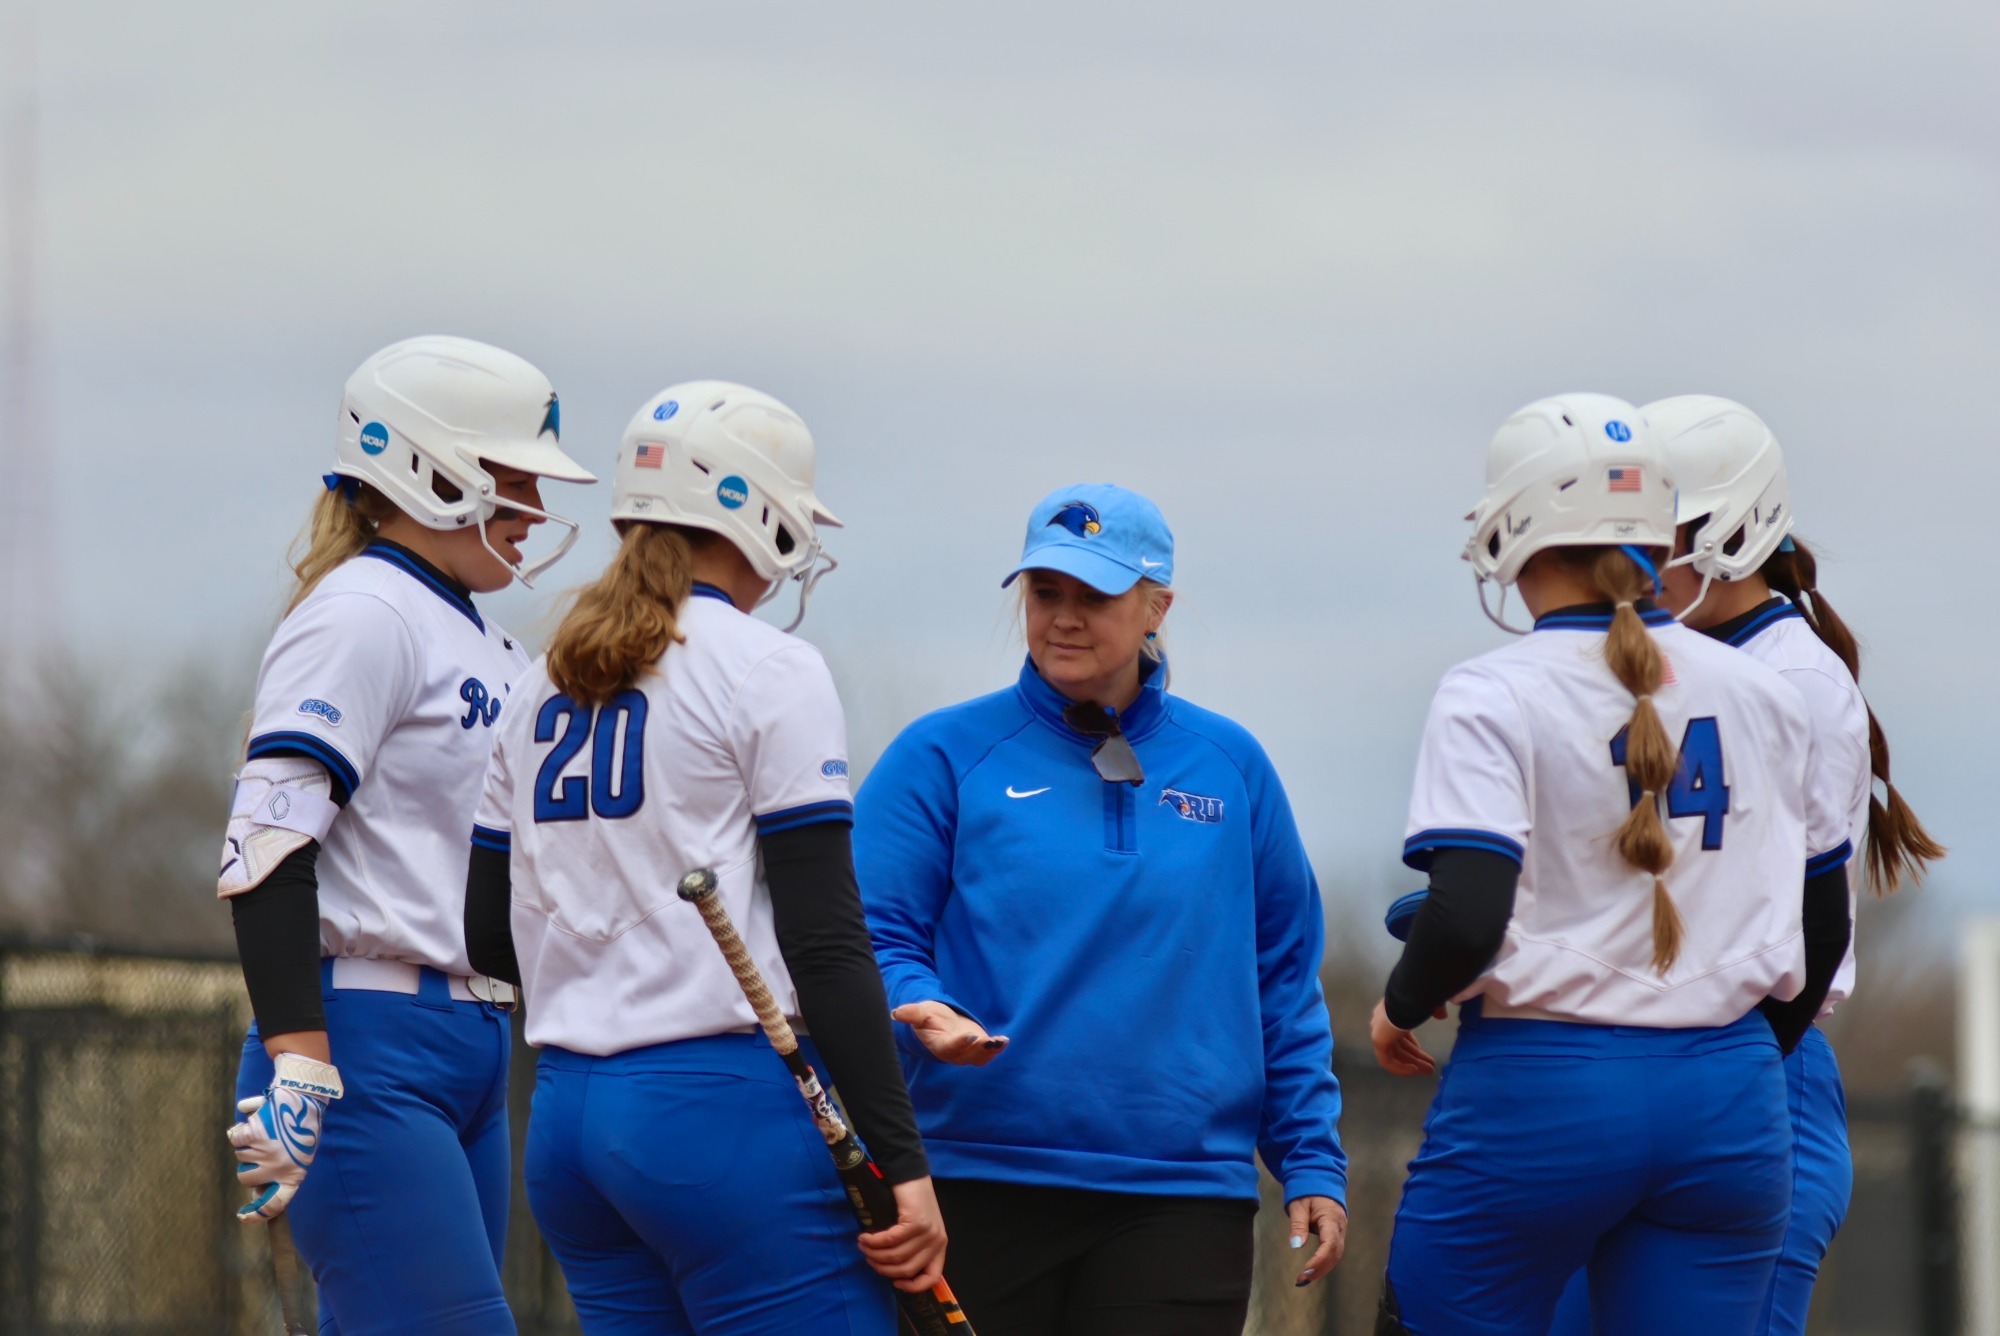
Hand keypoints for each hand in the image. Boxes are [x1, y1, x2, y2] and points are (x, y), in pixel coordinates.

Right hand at [227, 1053, 342, 1221]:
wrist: (306, 1095)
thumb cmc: (302, 1127)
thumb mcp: (299, 1155)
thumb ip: (279, 1175)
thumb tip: (255, 1194)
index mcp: (295, 1175)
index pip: (275, 1204)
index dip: (258, 1214)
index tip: (243, 1216)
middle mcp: (278, 1168)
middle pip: (246, 1179)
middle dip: (249, 1165)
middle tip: (262, 1148)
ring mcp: (264, 1153)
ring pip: (240, 1157)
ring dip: (247, 1145)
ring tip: (268, 1130)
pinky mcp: (253, 1136)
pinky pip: (235, 1138)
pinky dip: (239, 1130)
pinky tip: (253, 1120)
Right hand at [857, 1176, 948, 1292]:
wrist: (910, 1174)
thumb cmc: (911, 1202)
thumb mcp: (918, 1230)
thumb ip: (912, 1249)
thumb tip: (892, 1270)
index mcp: (939, 1247)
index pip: (932, 1278)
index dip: (913, 1286)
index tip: (894, 1282)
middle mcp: (937, 1242)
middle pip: (907, 1269)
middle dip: (883, 1267)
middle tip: (869, 1258)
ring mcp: (928, 1232)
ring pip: (896, 1256)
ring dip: (875, 1253)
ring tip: (863, 1246)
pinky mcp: (916, 1222)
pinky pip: (890, 1240)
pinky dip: (874, 1241)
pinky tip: (865, 1237)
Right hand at [891, 1001, 1009, 1065]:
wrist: (939, 1024)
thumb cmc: (928, 1018)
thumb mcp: (920, 1013)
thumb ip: (911, 1014)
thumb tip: (896, 1013)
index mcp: (939, 1045)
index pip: (950, 1047)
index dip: (960, 1043)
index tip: (971, 1036)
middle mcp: (954, 1053)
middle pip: (968, 1054)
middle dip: (979, 1049)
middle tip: (988, 1040)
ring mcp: (967, 1053)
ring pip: (980, 1057)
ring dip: (991, 1051)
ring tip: (1000, 1041)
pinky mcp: (978, 1049)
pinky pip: (988, 1053)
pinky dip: (997, 1048)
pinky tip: (1003, 1040)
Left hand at [1286, 1195, 1347, 1285]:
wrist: (1321, 1181)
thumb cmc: (1308, 1192)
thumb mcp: (1298, 1205)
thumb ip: (1298, 1224)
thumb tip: (1296, 1245)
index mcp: (1331, 1218)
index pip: (1329, 1244)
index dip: (1319, 1260)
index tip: (1305, 1271)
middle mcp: (1340, 1227)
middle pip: (1335, 1253)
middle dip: (1320, 1269)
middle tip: (1302, 1280)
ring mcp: (1341, 1231)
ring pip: (1336, 1255)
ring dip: (1322, 1269)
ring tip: (1305, 1279)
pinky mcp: (1337, 1234)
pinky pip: (1334, 1252)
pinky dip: (1325, 1263)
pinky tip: (1313, 1270)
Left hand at [1371, 999, 1437, 1076]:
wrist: (1407, 997)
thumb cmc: (1419, 997)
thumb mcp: (1429, 1004)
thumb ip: (1435, 1010)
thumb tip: (1442, 1016)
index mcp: (1392, 1012)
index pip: (1399, 1032)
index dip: (1412, 1044)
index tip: (1423, 1051)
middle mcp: (1382, 1022)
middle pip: (1399, 1046)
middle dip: (1415, 1057)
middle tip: (1430, 1067)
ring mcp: (1379, 1032)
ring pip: (1396, 1055)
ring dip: (1413, 1064)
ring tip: (1429, 1071)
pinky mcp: (1379, 1042)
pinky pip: (1389, 1062)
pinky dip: (1402, 1068)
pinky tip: (1416, 1070)